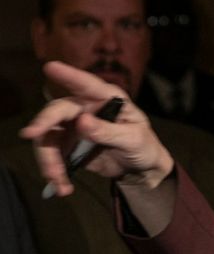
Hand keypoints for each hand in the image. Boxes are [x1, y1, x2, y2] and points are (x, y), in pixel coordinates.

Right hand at [19, 61, 173, 197]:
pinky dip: (53, 171)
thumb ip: (109, 131)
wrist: (140, 169)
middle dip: (42, 124)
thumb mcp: (134, 139)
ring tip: (57, 179)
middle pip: (57, 112)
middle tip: (30, 134)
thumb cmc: (144, 146)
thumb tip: (82, 121)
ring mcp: (74, 127)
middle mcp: (86, 108)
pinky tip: (62, 187)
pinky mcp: (68, 145)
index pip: (87, 84)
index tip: (51, 67)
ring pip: (48, 137)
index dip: (69, 75)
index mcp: (108, 99)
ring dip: (48, 159)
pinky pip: (51, 155)